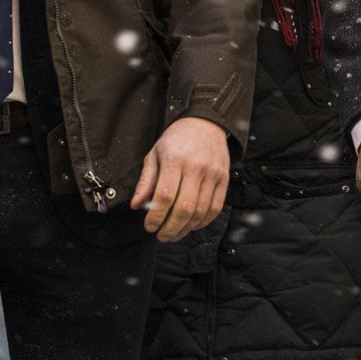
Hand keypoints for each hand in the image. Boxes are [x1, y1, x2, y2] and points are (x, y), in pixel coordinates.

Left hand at [131, 116, 230, 240]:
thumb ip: (146, 181)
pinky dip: (203, 222)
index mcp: (175, 160)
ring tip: (174, 234)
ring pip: (200, 211)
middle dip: (171, 228)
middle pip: (184, 208)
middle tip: (161, 236)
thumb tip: (136, 206)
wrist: (206, 124)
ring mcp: (213, 174)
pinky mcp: (224, 179)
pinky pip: (215, 208)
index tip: (149, 227)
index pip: (165, 196)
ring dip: (186, 229)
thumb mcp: (155, 155)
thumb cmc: (176, 140)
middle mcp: (196, 167)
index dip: (156, 216)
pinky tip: (191, 226)